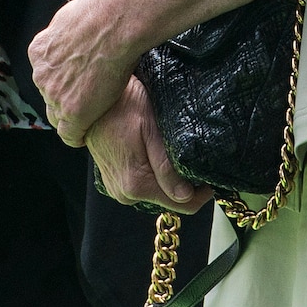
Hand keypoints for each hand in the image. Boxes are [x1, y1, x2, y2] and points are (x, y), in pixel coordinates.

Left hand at [29, 0, 139, 146]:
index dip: (61, 81)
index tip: (73, 84)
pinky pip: (70, 134)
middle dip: (65, 97)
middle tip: (86, 97)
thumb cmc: (100, 13)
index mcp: (38, 51)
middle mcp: (41, 75)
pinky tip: (85, 135)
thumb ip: (64, 31)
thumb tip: (70, 28)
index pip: (45, 76)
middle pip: (49, 96)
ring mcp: (55, 95)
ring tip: (92, 113)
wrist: (115, 24)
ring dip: (73, 115)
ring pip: (59, 115)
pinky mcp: (73, 112)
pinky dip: (77, 136)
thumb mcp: (69, 15)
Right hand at [87, 80, 210, 214]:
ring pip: (157, 192)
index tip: (213, 178)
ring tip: (174, 153)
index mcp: (137, 184)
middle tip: (194, 159)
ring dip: (169, 179)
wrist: (93, 100)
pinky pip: (142, 185)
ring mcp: (117, 189)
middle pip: (170, 200)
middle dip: (186, 185)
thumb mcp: (152, 130)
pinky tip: (156, 154)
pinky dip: (154, 175)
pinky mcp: (113, 181)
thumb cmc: (124, 106)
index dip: (203, 194)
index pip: (183, 205)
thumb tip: (186, 195)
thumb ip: (167, 166)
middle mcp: (125, 193)